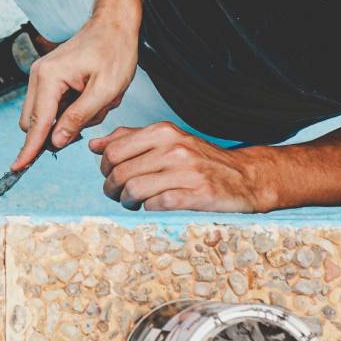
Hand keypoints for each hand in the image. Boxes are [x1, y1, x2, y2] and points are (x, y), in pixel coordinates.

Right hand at [13, 15, 138, 170]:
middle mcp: (39, 76)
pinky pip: (53, 105)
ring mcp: (42, 76)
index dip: (29, 149)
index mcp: (50, 77)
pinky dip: (72, 109)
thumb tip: (55, 141)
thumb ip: (78, 117)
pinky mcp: (49, 78)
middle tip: (93, 116)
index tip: (17, 168)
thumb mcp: (105, 90)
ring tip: (98, 100)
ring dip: (69, 118)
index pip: (36, 123)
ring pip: (45, 115)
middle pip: (35, 122)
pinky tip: (92, 96)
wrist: (115, 25)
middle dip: (61, 129)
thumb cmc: (114, 51)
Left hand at [89, 122, 267, 212]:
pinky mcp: (197, 195)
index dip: (104, 167)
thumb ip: (129, 139)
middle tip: (117, 194)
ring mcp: (186, 172)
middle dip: (112, 188)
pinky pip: (156, 204)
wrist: (245, 177)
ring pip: (134, 189)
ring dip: (127, 201)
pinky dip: (148, 208)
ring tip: (132, 203)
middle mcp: (174, 148)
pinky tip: (152, 207)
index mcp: (163, 132)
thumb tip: (95, 145)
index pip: (114, 150)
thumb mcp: (166, 140)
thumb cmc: (199, 159)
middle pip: (120, 172)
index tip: (110, 175)